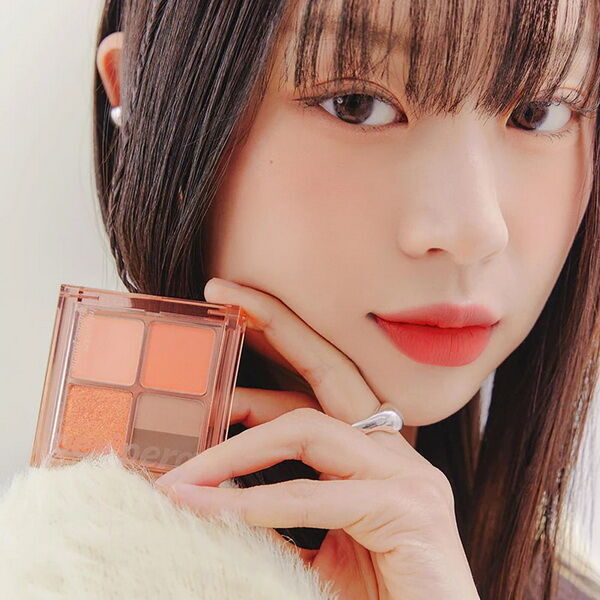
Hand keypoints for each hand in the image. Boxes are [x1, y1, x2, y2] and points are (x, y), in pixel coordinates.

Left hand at [155, 278, 480, 599]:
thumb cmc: (379, 593)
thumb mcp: (316, 547)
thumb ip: (277, 516)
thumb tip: (213, 499)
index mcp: (372, 452)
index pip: (318, 387)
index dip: (270, 356)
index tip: (221, 341)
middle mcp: (392, 449)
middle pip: (329, 371)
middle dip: (275, 325)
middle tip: (220, 294)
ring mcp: (408, 475)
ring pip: (311, 429)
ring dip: (239, 447)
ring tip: (183, 472)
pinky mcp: (411, 510)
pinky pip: (319, 495)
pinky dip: (261, 503)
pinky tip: (214, 510)